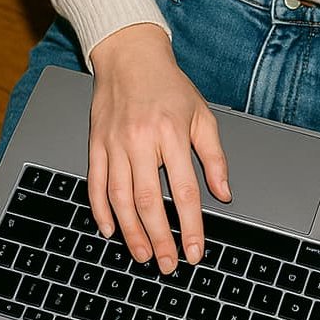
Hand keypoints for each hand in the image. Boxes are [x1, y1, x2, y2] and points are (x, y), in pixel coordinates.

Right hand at [87, 24, 230, 272]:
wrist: (129, 55)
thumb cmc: (169, 86)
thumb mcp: (202, 116)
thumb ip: (214, 157)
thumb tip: (224, 193)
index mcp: (172, 134)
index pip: (184, 190)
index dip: (191, 225)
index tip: (195, 250)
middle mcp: (141, 141)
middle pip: (149, 201)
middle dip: (160, 238)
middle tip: (168, 264)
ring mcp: (114, 143)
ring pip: (120, 198)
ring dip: (131, 232)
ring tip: (143, 255)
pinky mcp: (95, 144)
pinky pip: (95, 183)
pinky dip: (101, 210)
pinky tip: (110, 230)